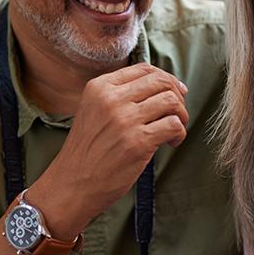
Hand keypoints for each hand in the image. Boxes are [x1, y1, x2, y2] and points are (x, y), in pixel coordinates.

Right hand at [26, 63, 188, 235]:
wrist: (71, 185)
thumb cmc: (87, 151)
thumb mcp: (94, 111)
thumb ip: (120, 96)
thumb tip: (165, 85)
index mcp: (100, 87)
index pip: (144, 69)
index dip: (167, 79)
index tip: (176, 92)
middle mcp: (111, 99)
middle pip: (162, 82)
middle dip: (178, 96)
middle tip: (177, 114)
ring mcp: (124, 120)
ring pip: (171, 101)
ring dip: (181, 116)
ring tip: (175, 129)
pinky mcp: (138, 142)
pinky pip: (174, 125)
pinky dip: (179, 134)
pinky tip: (171, 143)